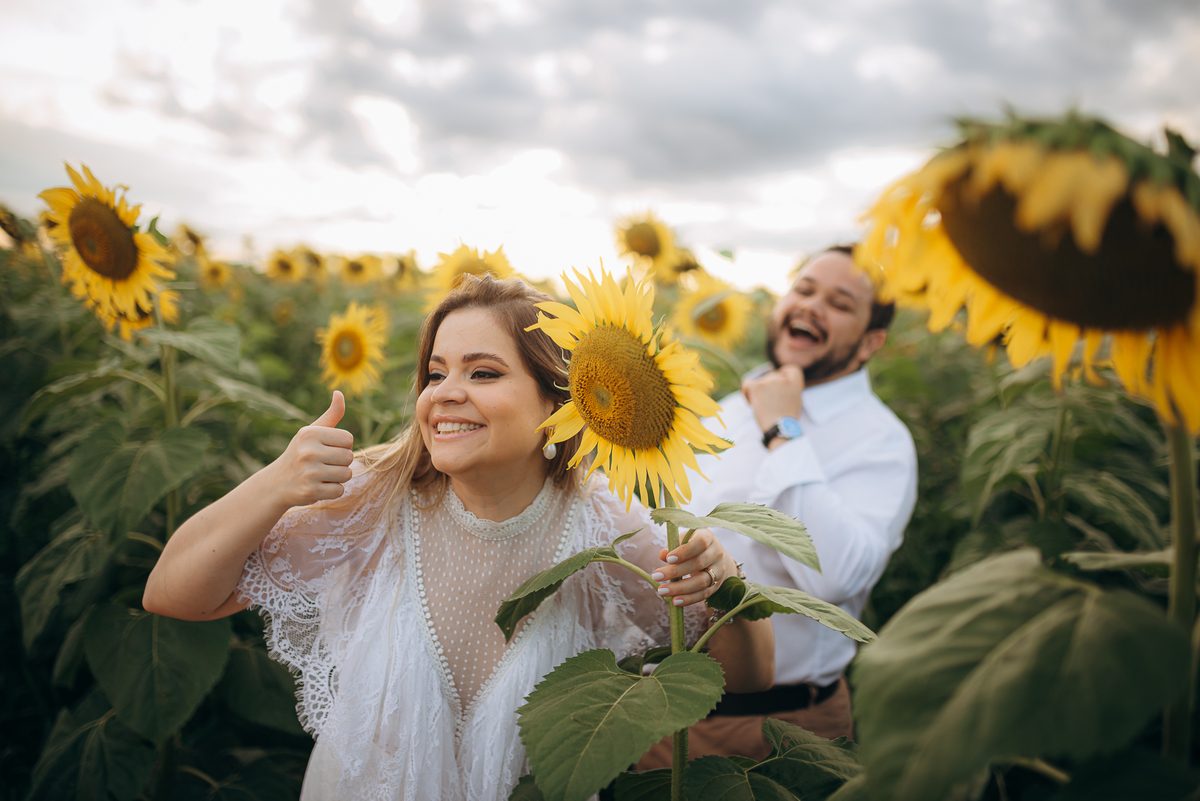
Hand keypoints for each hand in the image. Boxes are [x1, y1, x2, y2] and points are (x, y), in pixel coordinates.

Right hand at [270, 391, 354, 508]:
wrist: (277, 483)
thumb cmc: (300, 453)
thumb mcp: (311, 432)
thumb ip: (330, 415)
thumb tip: (339, 393)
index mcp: (310, 434)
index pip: (348, 439)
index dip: (342, 446)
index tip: (327, 450)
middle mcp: (308, 451)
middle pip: (349, 457)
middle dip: (341, 463)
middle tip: (323, 464)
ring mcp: (309, 473)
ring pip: (347, 474)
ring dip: (338, 477)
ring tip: (321, 475)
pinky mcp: (310, 491)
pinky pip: (340, 491)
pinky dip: (333, 491)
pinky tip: (318, 486)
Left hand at [651, 528, 738, 607]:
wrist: (714, 557)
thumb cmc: (693, 546)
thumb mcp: (684, 540)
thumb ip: (673, 546)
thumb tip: (662, 555)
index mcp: (708, 538)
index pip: (700, 543)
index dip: (684, 551)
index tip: (668, 559)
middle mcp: (717, 554)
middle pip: (698, 563)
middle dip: (676, 571)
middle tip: (656, 576)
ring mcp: (719, 571)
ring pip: (701, 581)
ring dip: (680, 588)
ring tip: (662, 591)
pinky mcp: (716, 586)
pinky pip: (703, 594)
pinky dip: (689, 599)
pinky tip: (675, 601)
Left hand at [741, 365, 803, 433]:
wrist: (781, 427)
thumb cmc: (787, 418)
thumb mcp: (795, 399)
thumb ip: (789, 388)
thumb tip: (779, 380)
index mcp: (795, 382)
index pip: (790, 369)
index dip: (784, 375)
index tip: (780, 386)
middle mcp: (782, 378)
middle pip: (772, 376)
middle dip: (769, 388)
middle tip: (769, 403)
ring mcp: (769, 381)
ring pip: (759, 382)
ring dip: (758, 392)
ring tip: (762, 407)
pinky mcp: (757, 386)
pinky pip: (747, 384)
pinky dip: (746, 392)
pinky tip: (750, 402)